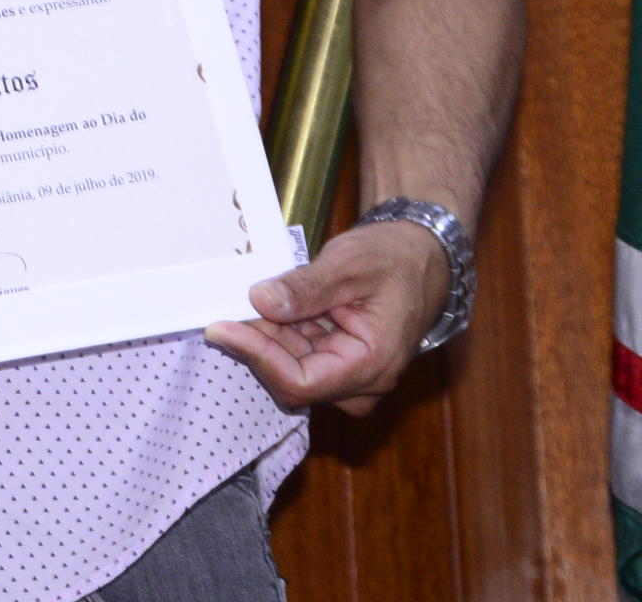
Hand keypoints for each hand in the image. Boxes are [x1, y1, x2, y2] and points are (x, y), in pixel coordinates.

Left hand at [203, 218, 448, 415]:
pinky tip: (265, 308)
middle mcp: (363, 382)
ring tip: (246, 300)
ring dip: (265, 337)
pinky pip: (297, 356)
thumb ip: (306, 287)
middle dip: (257, 344)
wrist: (419, 259)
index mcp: (373, 364)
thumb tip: (261, 301)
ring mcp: (350, 377)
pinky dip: (276, 333)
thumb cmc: (394, 260)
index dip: (257, 357)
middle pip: (290, 378)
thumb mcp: (349, 264)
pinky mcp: (337, 364)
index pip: (301, 381)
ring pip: (289, 368)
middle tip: (225, 307)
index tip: (221, 328)